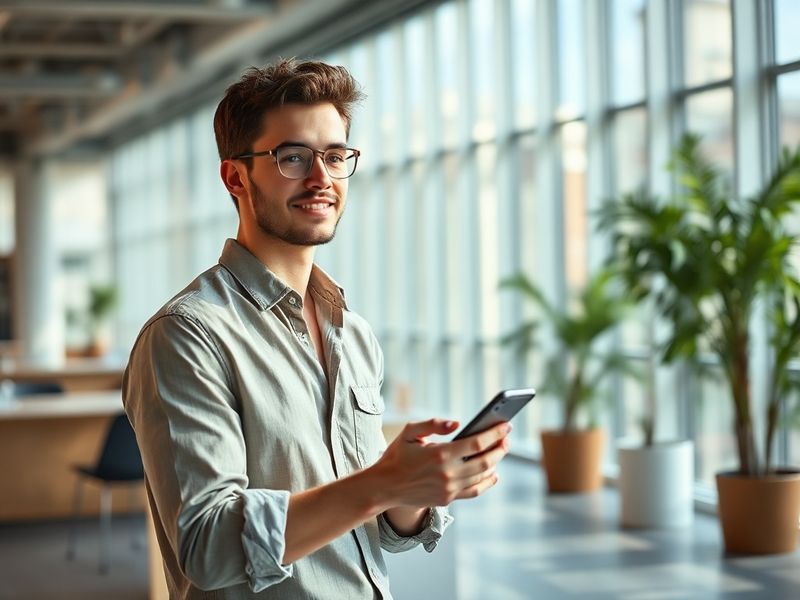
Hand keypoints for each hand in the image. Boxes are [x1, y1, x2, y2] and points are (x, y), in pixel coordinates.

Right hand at [371, 418, 510, 508]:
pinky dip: (487, 482)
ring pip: (482, 476)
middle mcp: (447, 473)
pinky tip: (493, 474)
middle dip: (500, 448)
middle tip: (506, 438)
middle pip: (485, 461)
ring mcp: (449, 489)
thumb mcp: (410, 432)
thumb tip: (457, 423)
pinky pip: (474, 490)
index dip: (494, 434)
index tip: (506, 425)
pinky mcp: (447, 499)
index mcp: (440, 454)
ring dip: (495, 463)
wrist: (384, 486)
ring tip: (500, 451)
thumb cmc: (397, 455)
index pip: (477, 443)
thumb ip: (434, 424)